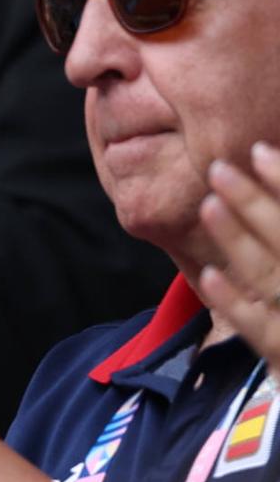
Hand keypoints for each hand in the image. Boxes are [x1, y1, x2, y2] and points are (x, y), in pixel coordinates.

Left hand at [199, 143, 279, 367]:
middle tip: (218, 168)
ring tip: (209, 206)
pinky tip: (210, 276)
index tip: (259, 151)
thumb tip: (262, 175)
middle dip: (255, 202)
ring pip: (271, 278)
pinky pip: (261, 331)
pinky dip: (235, 303)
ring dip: (238, 241)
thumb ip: (274, 232)